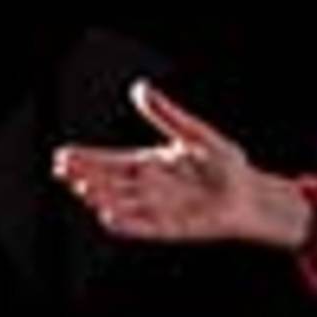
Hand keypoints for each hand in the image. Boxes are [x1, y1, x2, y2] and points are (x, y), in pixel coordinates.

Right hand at [51, 78, 310, 248]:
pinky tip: (108, 217)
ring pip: (121, 205)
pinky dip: (126, 224)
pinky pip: (143, 228)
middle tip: (65, 171)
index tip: (63, 155)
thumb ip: (167, 115)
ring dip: (101, 198)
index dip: (87, 159)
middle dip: (86, 178)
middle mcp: (149, 188)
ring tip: (85, 189)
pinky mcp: (171, 228)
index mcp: (150, 164)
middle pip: (109, 183)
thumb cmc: (227, 166)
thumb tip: (140, 88)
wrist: (253, 195)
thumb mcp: (195, 135)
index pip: (111, 161)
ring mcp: (158, 209)